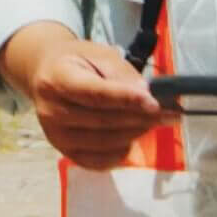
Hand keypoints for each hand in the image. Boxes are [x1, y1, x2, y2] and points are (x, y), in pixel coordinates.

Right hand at [0, 22, 174, 169]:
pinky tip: (133, 137)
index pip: (94, 94)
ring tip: (155, 121)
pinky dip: (121, 152)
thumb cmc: (78, 62)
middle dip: (140, 117)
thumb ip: (122, 74)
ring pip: (105, 142)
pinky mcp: (65, 153)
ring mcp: (56, 136)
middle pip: (103, 120)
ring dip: (136, 133)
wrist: (47, 75)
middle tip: (169, 112)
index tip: (154, 102)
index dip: (125, 99)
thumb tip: (147, 95)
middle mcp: (51, 111)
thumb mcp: (99, 55)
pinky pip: (99, 162)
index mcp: (56, 79)